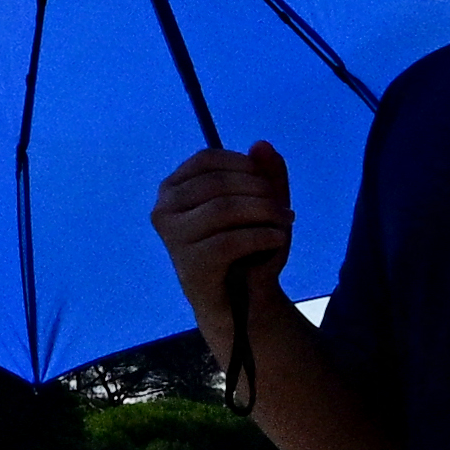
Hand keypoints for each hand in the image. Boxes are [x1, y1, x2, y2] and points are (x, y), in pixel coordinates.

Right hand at [148, 141, 293, 327]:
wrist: (242, 304)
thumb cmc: (248, 250)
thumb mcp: (262, 207)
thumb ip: (265, 176)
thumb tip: (262, 145)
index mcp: (173, 189)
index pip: (207, 160)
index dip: (243, 164)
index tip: (269, 183)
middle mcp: (164, 209)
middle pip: (218, 183)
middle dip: (260, 192)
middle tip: (285, 211)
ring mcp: (173, 237)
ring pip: (224, 208)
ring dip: (265, 213)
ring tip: (285, 224)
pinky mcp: (191, 263)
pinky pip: (232, 240)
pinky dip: (263, 237)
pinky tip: (277, 242)